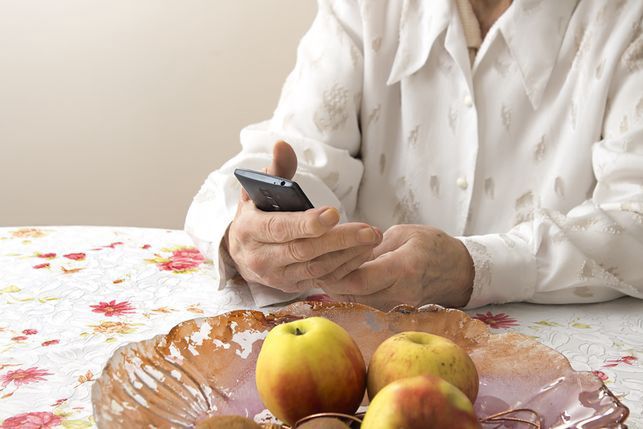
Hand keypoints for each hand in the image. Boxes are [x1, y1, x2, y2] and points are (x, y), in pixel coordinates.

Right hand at [223, 141, 381, 292]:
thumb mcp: (257, 191)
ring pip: (317, 268)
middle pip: (303, 251)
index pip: (279, 228)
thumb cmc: (256, 214)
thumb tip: (283, 145)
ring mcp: (277, 277)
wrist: (241, 253)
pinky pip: (322, 279)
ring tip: (373, 239)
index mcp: (249, 230)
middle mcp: (261, 258)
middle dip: (339, 241)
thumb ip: (276, 169)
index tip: (333, 214)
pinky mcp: (292, 286)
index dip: (306, 223)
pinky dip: (345, 266)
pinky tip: (364, 251)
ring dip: (348, 254)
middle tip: (369, 231)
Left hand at [320, 224, 473, 309]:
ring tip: (321, 268)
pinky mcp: (394, 312)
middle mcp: (400, 293)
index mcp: (404, 268)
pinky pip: (364, 303)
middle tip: (311, 263)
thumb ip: (371, 245)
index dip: (333, 269)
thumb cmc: (433, 246)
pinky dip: (349, 291)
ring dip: (336, 286)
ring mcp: (398, 306)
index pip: (358, 278)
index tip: (317, 257)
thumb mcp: (403, 234)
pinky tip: (339, 277)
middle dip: (329, 278)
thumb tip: (341, 253)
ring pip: (355, 300)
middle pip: (352, 292)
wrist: (460, 271)